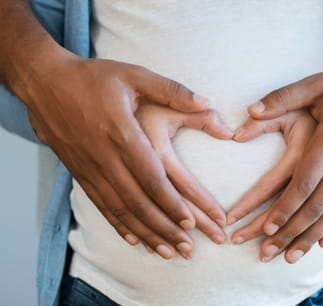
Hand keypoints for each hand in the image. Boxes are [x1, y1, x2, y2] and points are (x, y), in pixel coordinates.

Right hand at [23, 52, 225, 259]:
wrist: (46, 83)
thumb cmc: (93, 78)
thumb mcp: (135, 75)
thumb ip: (172, 90)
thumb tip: (208, 102)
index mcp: (124, 134)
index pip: (152, 178)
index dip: (172, 203)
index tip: (192, 222)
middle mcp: (106, 158)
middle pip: (139, 203)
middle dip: (166, 228)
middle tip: (189, 249)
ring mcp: (91, 169)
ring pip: (122, 210)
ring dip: (147, 234)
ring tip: (169, 252)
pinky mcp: (80, 173)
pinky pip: (102, 206)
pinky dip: (120, 225)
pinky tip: (136, 240)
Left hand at [233, 62, 322, 262]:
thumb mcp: (316, 85)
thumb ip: (282, 98)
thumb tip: (249, 110)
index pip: (304, 184)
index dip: (284, 208)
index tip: (266, 228)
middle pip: (316, 207)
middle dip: (291, 232)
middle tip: (268, 252)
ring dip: (310, 237)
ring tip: (290, 257)